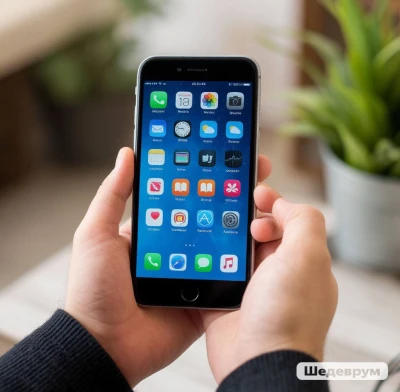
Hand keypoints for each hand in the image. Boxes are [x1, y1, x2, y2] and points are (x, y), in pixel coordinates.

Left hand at [65, 147, 271, 385]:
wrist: (105, 345)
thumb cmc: (94, 289)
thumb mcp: (96, 235)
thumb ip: (113, 195)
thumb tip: (128, 154)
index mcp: (157, 229)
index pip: (184, 195)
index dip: (204, 176)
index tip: (224, 154)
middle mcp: (178, 247)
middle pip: (211, 216)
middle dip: (234, 194)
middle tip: (256, 171)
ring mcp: (193, 271)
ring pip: (225, 244)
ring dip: (244, 225)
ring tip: (264, 202)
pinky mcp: (204, 297)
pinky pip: (228, 277)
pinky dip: (244, 263)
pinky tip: (261, 242)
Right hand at [201, 186, 337, 382]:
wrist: (257, 362)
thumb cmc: (286, 314)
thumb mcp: (306, 256)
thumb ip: (303, 221)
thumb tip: (283, 204)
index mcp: (301, 262)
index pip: (288, 222)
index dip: (273, 204)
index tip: (256, 193)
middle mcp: (279, 274)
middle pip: (261, 234)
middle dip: (248, 219)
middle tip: (236, 219)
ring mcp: (253, 288)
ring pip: (237, 251)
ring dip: (226, 238)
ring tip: (214, 229)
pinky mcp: (229, 300)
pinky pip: (218, 272)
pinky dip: (211, 260)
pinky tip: (201, 251)